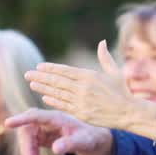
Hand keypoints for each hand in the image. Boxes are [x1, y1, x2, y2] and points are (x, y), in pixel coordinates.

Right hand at [4, 108, 114, 154]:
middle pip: (27, 132)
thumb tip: (55, 150)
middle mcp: (45, 121)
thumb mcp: (84, 142)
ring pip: (28, 143)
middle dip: (27, 150)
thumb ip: (71, 144)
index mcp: (56, 117)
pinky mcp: (40, 138)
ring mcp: (41, 129)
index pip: (35, 115)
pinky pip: (32, 150)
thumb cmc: (90, 137)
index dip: (21, 119)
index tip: (7, 123)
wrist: (91, 140)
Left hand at [24, 41, 150, 133]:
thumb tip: (101, 42)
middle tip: (27, 74)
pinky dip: (53, 100)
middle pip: (57, 81)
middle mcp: (83, 87)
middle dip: (41, 77)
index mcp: (89, 75)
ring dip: (43, 88)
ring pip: (57, 93)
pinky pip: (63, 105)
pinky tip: (44, 97)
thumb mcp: (115, 72)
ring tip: (32, 84)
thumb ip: (105, 57)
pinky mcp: (82, 112)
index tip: (39, 66)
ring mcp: (81, 100)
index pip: (65, 70)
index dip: (51, 68)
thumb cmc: (122, 92)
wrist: (128, 112)